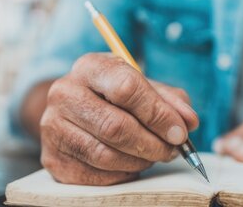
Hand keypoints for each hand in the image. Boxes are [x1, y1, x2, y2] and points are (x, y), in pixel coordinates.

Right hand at [39, 53, 198, 184]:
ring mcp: (53, 127)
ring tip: (153, 156)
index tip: (180, 131)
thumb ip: (169, 100)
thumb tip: (189, 122)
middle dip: (152, 143)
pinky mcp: (53, 159)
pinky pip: (96, 175)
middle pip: (115, 126)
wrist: (73, 111)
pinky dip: (122, 174)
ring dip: (140, 161)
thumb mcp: (142, 86)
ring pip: (106, 154)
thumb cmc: (115, 97)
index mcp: (89, 67)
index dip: (157, 113)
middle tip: (173, 150)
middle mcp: (64, 93)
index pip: (125, 88)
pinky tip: (131, 165)